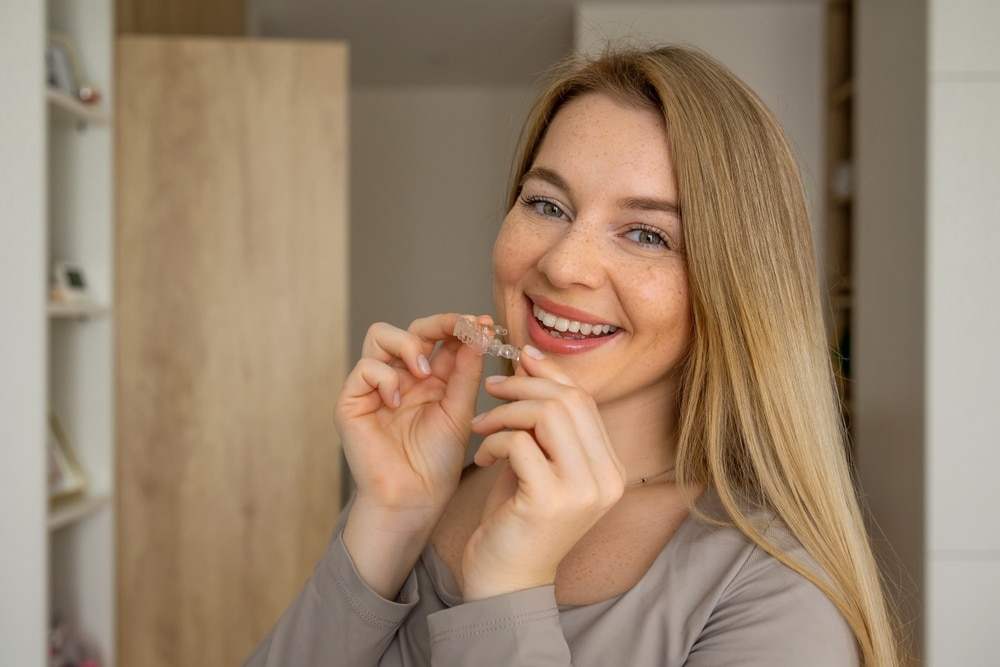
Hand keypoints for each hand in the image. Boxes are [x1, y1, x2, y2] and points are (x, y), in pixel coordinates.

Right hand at [336, 313, 484, 596]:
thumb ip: (466, 371)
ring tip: (424, 370)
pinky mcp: (352, 401)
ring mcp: (375, 386)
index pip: (441, 337)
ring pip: (380, 335)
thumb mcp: (460, 410)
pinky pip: (364, 368)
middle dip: (439, 322)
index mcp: (431, 378)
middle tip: (460, 329)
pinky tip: (397, 400)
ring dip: (408, 344)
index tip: (483, 324)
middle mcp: (402, 376)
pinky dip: (384, 377)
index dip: (459, 325)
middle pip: (413, 327)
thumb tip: (477, 332)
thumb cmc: (437, 462)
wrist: (414, 498)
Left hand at [461, 346, 625, 600]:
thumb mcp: (538, 465)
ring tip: (482, 427)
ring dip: (505, 412)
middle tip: (491, 390)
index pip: (586, 401)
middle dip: (524, 385)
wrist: (505, 585)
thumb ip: (543, 425)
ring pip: (548, 414)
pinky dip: (494, 441)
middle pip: (570, 401)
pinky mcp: (550, 501)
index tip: (520, 358)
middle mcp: (606, 479)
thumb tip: (532, 363)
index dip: (551, 373)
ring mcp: (582, 491)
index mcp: (610, 470)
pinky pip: (520, 442)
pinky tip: (482, 459)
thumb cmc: (518, 522)